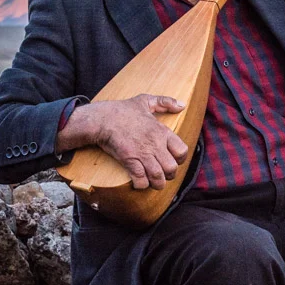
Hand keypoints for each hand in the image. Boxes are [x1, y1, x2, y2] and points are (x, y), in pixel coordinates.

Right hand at [57, 95, 189, 189]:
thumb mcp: (145, 100)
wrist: (102, 119)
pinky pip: (141, 179)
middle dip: (169, 175)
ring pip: (158, 176)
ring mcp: (142, 154)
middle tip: (163, 175)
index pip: (182, 151)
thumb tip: (181, 105)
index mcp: (162, 131)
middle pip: (172, 168)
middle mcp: (155, 144)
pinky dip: (142, 184)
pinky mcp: (129, 161)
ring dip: (157, 183)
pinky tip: (140, 182)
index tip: (173, 160)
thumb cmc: (122, 110)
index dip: (180, 159)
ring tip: (154, 183)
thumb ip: (165, 102)